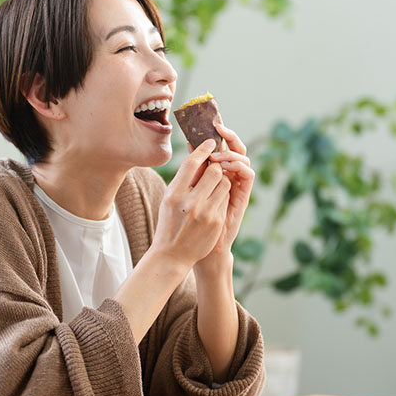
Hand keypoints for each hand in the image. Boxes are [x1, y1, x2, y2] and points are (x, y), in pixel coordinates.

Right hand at [150, 139, 230, 269]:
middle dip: (217, 167)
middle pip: (214, 170)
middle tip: (214, 168)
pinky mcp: (216, 221)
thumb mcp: (169, 198)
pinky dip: (222, 196)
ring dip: (221, 182)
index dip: (204, 149)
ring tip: (212, 189)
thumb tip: (196, 153)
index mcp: (174, 193)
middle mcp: (190, 202)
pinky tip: (213, 204)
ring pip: (224, 183)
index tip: (211, 141)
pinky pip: (226, 198)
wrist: (172, 254)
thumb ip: (183, 177)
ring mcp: (205, 212)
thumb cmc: (169, 222)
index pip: (193, 162)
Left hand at [191, 123, 254, 269]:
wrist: (198, 245)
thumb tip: (189, 141)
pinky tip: (225, 166)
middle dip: (228, 134)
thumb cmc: (190, 217)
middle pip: (235, 147)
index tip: (208, 120)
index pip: (221, 145)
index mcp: (216, 169)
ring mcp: (237, 184)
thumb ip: (193, 166)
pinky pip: (248, 174)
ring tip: (216, 155)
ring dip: (231, 152)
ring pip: (243, 158)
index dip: (218, 132)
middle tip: (218, 127)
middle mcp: (229, 174)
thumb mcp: (188, 187)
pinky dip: (239, 166)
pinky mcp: (243, 195)